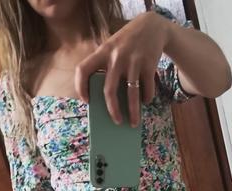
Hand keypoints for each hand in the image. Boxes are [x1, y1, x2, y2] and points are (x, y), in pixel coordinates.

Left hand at [75, 11, 171, 126]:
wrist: (151, 26)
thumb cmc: (127, 44)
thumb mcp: (113, 48)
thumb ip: (108, 68)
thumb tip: (113, 103)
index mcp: (102, 52)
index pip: (83, 69)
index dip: (81, 86)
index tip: (86, 101)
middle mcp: (116, 57)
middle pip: (109, 90)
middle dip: (112, 110)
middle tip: (116, 122)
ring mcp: (133, 61)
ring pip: (131, 94)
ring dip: (133, 112)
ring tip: (134, 123)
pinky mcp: (149, 64)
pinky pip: (147, 89)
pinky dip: (147, 98)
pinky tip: (145, 101)